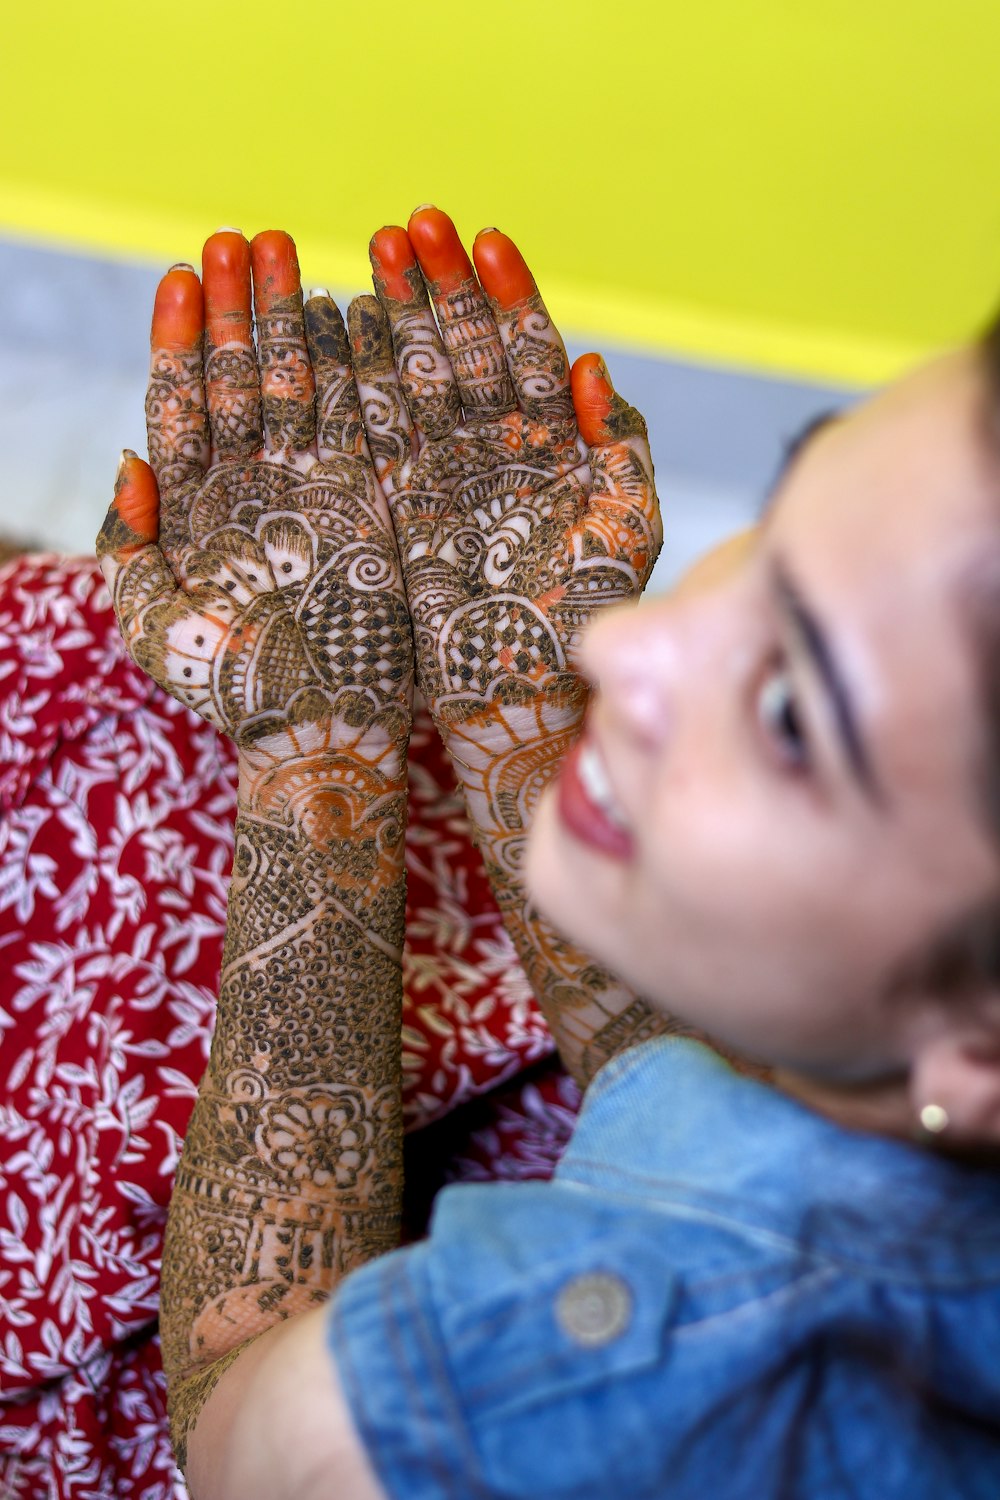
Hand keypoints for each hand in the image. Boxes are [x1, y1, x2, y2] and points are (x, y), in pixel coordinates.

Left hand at [97, 231, 412, 765]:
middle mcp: (249, 487)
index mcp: (192, 508)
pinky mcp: (364, 501)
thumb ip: (130, 544)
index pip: (181, 404)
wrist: (316, 730)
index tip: (183, 276)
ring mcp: (309, 488)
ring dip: (287, 320)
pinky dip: (351, 370)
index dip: (180, 340)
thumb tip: (126, 460)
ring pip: (294, 387)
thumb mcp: (153, 624)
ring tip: (284, 252)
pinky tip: (346, 313)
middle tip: (240, 239)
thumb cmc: (229, 690)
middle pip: (237, 377)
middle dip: (237, 308)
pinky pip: (355, 421)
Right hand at [348, 207, 660, 743]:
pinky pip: (377, 428)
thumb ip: (619, 447)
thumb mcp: (626, 528)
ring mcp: (441, 470)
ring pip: (417, 375)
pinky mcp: (395, 500)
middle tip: (413, 225)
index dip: (507, 294)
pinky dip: (361, 379)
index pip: (528, 350)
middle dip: (441, 284)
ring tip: (375, 253)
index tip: (483, 239)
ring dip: (398, 312)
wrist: (519, 696)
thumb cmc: (584, 620)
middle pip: (464, 347)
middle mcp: (493, 447)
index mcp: (552, 443)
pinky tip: (344, 324)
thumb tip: (595, 367)